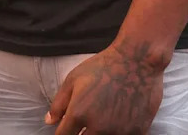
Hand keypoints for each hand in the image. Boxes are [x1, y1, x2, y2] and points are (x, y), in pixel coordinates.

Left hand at [46, 43, 165, 134]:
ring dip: (100, 134)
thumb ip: (59, 103)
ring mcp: (119, 131)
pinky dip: (119, 133)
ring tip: (103, 119)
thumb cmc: (104, 66)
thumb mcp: (74, 78)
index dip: (64, 134)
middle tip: (86, 123)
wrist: (137, 60)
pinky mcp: (138, 131)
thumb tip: (49, 121)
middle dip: (81, 134)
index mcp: (79, 114)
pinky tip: (119, 123)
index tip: (68, 129)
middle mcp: (98, 127)